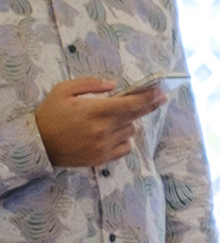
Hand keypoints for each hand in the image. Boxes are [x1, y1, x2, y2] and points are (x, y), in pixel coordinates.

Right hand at [36, 77, 159, 169]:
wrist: (35, 144)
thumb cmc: (49, 114)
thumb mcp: (63, 90)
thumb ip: (89, 84)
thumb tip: (114, 85)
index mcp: (96, 110)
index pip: (131, 104)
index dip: (149, 98)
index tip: (161, 92)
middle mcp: (103, 129)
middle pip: (136, 116)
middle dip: (149, 105)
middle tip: (160, 98)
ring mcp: (104, 145)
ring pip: (130, 131)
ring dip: (127, 123)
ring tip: (111, 120)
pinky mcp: (101, 158)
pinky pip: (125, 148)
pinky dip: (124, 140)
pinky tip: (113, 134)